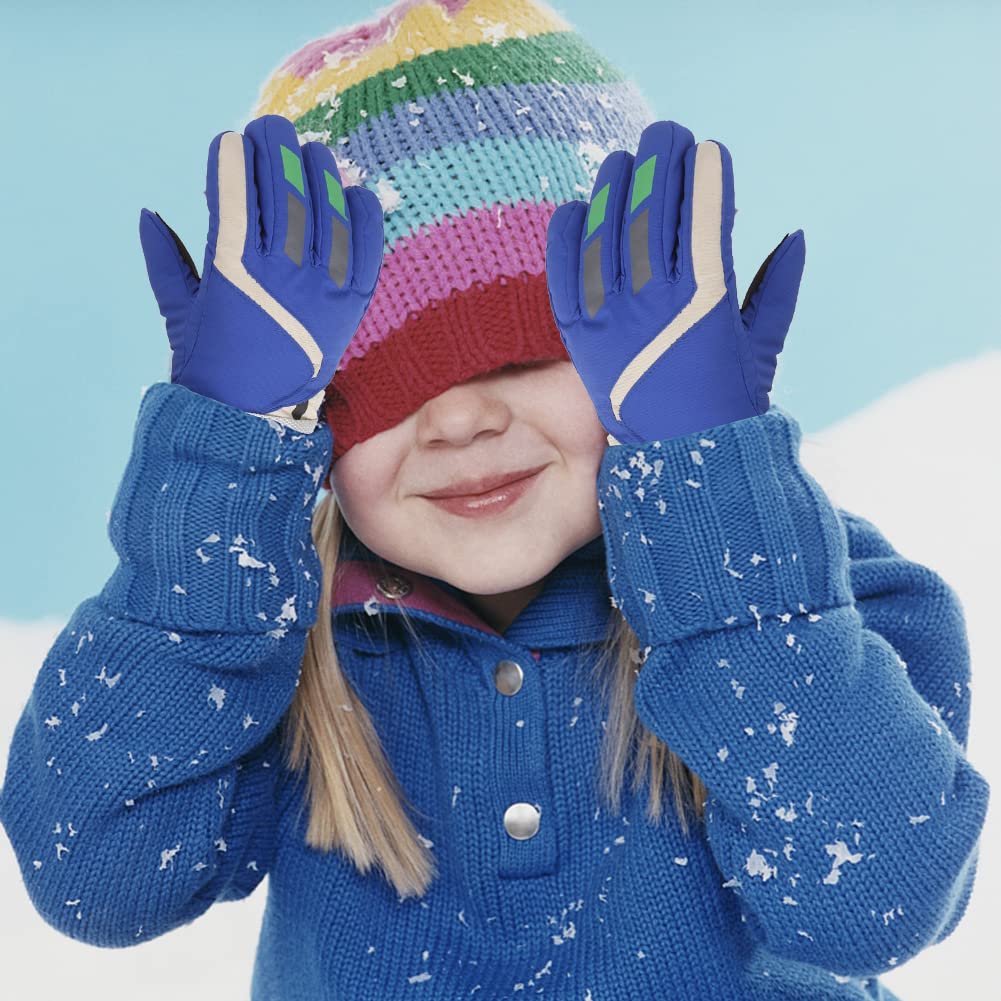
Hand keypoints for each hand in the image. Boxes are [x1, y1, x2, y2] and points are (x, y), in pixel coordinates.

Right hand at [139, 114, 383, 426]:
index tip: (230, 141)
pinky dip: (364, 217)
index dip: (233, 159)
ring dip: (321, 173)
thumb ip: (165, 261)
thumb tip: (149, 215)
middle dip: (276, 151)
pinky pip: (365, 252)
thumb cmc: (210, 367)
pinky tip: (356, 192)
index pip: (235, 194)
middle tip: (273, 130)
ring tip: (315, 152)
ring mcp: (320, 292)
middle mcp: (279, 276)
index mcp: (231, 271)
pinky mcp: (350, 309)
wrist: (253, 420)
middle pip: (285, 193)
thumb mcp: (179, 313)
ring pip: (326, 213)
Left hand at [545, 120, 804, 444]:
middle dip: (660, 163)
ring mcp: (612, 320)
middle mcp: (656, 304)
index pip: (703, 215)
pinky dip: (567, 237)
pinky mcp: (581, 339)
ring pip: (607, 233)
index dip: (705, 175)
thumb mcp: (763, 348)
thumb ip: (779, 289)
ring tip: (621, 161)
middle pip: (651, 212)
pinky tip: (576, 208)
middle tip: (664, 135)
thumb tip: (794, 237)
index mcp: (707, 301)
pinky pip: (565, 275)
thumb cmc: (729, 405)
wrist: (678, 462)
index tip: (709, 150)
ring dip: (614, 188)